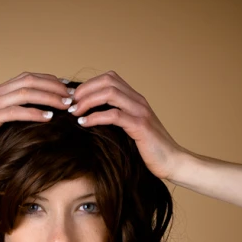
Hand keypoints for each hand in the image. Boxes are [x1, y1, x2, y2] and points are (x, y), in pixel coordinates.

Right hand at [0, 72, 71, 163]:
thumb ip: (8, 117)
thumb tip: (29, 121)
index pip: (28, 78)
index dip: (49, 81)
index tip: (67, 88)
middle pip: (30, 81)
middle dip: (54, 87)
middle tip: (73, 96)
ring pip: (26, 93)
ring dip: (49, 98)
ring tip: (66, 105)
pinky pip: (15, 112)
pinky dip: (34, 113)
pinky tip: (48, 118)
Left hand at [68, 70, 187, 180]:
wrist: (172, 162)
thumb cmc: (149, 150)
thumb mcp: (130, 131)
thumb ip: (115, 120)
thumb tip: (90, 118)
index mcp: (135, 99)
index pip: (109, 78)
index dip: (88, 84)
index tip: (72, 97)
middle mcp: (138, 100)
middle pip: (107, 80)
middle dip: (85, 90)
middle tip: (69, 103)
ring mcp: (140, 112)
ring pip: (110, 93)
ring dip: (88, 101)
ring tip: (74, 112)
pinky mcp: (140, 126)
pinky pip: (114, 115)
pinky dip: (96, 117)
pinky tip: (84, 124)